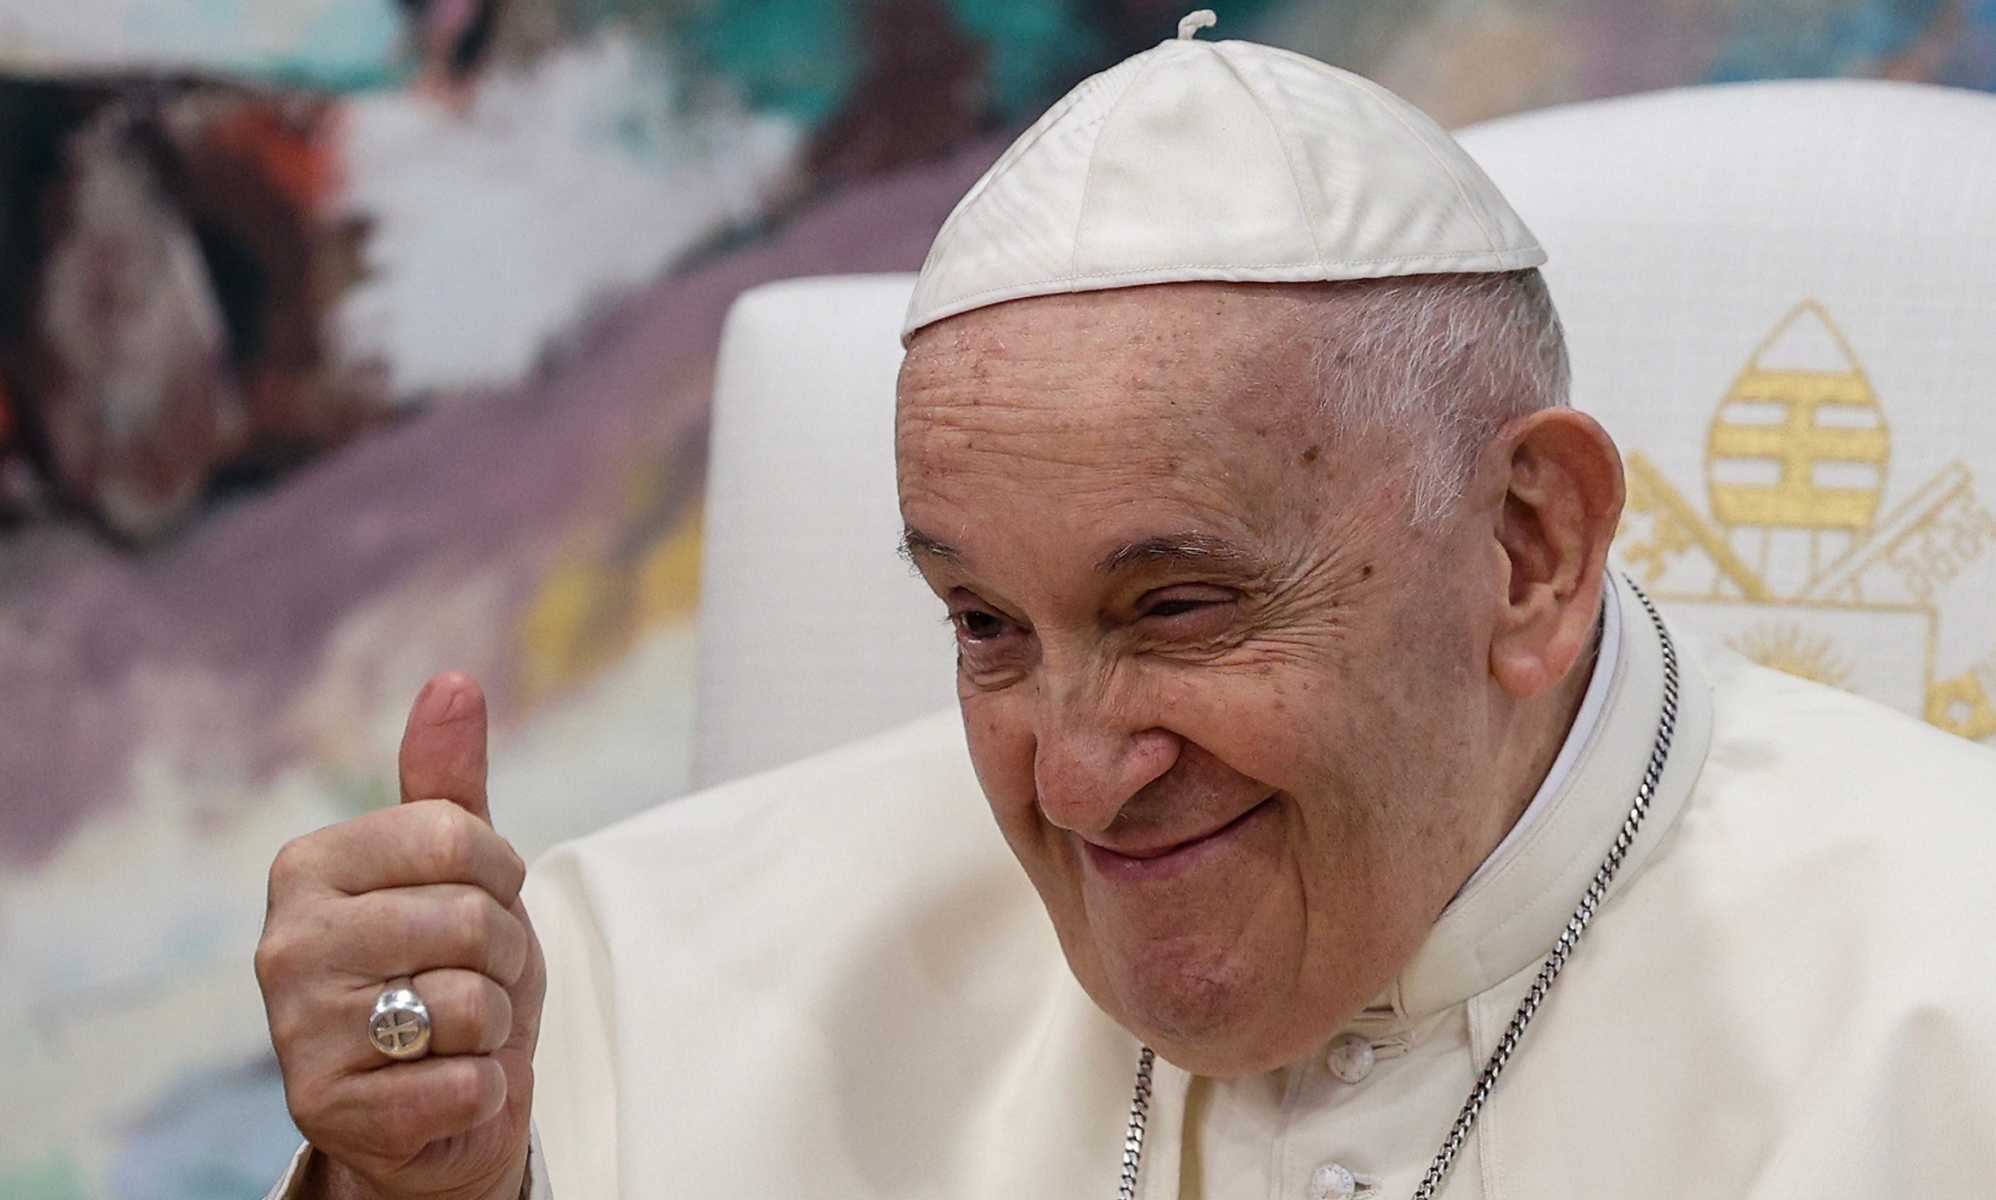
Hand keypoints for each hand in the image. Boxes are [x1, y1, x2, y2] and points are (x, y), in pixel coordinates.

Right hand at [257, 674, 544, 1199]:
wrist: (440, 1104)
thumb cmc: (453, 969)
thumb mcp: (462, 871)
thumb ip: (450, 782)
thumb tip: (454, 682)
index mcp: (308, 866)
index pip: (458, 835)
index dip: (503, 874)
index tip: (484, 899)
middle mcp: (284, 943)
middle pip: (469, 919)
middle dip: (504, 955)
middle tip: (472, 978)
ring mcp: (296, 1032)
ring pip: (467, 1002)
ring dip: (492, 1025)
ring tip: (455, 1032)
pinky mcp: (325, 1109)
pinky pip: (463, 1082)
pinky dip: (480, 1088)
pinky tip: (443, 1086)